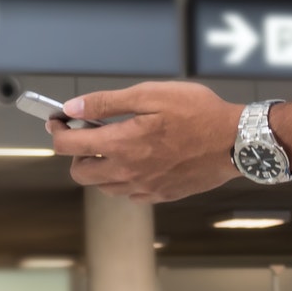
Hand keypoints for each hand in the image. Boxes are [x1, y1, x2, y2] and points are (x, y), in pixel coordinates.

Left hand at [48, 80, 242, 203]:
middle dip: (76, 153)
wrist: (234, 142)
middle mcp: (127, 172)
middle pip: (80, 172)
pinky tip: (136, 161)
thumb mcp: (150, 95)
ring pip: (103, 186)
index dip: (57, 131)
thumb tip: (73, 108)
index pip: (69, 145)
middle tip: (89, 134)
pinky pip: (128, 193)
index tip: (57, 120)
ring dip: (99, 167)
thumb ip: (107, 103)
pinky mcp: (160, 195)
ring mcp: (144, 187)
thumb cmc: (198, 113)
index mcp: (121, 144)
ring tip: (115, 146)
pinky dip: (122, 179)